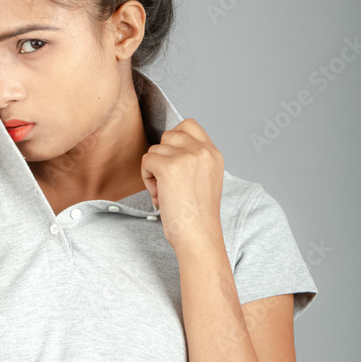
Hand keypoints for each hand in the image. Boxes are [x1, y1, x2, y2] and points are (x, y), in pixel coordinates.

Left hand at [140, 118, 224, 252]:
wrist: (198, 236)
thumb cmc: (197, 217)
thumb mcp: (204, 180)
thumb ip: (192, 160)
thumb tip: (166, 149)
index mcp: (213, 153)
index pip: (189, 125)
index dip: (174, 140)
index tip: (173, 161)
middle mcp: (202, 151)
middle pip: (168, 135)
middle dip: (163, 157)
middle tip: (168, 183)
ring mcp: (186, 157)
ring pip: (155, 149)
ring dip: (153, 171)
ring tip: (165, 193)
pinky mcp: (169, 167)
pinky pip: (146, 160)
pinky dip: (146, 178)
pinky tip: (158, 195)